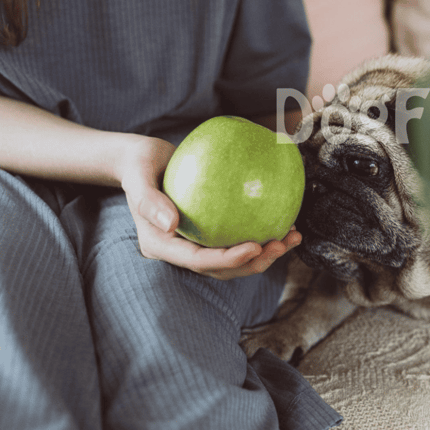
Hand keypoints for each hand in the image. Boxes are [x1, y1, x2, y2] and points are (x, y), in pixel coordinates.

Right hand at [116, 135, 300, 279]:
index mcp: (162, 245)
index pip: (198, 261)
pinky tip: (284, 221)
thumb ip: (149, 200)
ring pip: (234, 258)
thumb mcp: (138, 175)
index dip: (228, 260)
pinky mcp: (210, 232)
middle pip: (222, 267)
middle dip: (254, 262)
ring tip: (292, 237)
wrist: (141, 161)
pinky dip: (262, 234)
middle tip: (281, 245)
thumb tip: (170, 224)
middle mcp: (181, 250)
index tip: (255, 247)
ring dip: (265, 253)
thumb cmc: (138, 164)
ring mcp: (196, 243)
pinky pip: (238, 237)